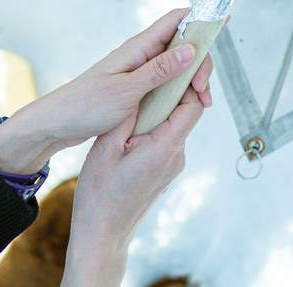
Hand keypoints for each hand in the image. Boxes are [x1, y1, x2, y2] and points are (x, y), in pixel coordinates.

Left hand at [0, 9, 212, 174]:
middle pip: (182, 44)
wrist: (55, 124)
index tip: (222, 23)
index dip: (200, 18)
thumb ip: (159, 71)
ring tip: (200, 102)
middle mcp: (140, 54)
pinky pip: (166, 80)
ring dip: (193, 78)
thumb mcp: (126, 91)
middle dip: (201, 61)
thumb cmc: (85, 106)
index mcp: (138, 48)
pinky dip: (181, 89)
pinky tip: (186, 105)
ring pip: (176, 64)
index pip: (176, 20)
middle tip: (204, 90)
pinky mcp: (136, 87)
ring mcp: (139, 70)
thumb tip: (190, 49)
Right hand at [62, 76, 208, 286]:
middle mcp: (177, 155)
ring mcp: (173, 164)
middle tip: (158, 67)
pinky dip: (156, 124)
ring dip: (162, 106)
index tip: (182, 58)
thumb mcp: (106, 147)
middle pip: (187, 110)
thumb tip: (144, 88)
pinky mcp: (165, 169)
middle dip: (175, 87)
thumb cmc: (100, 194)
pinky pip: (167, 137)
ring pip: (176, 123)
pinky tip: (135, 120)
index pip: (193, 103)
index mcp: (165, 146)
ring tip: (139, 93)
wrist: (103, 234)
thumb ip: (128, 115)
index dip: (191, 78)